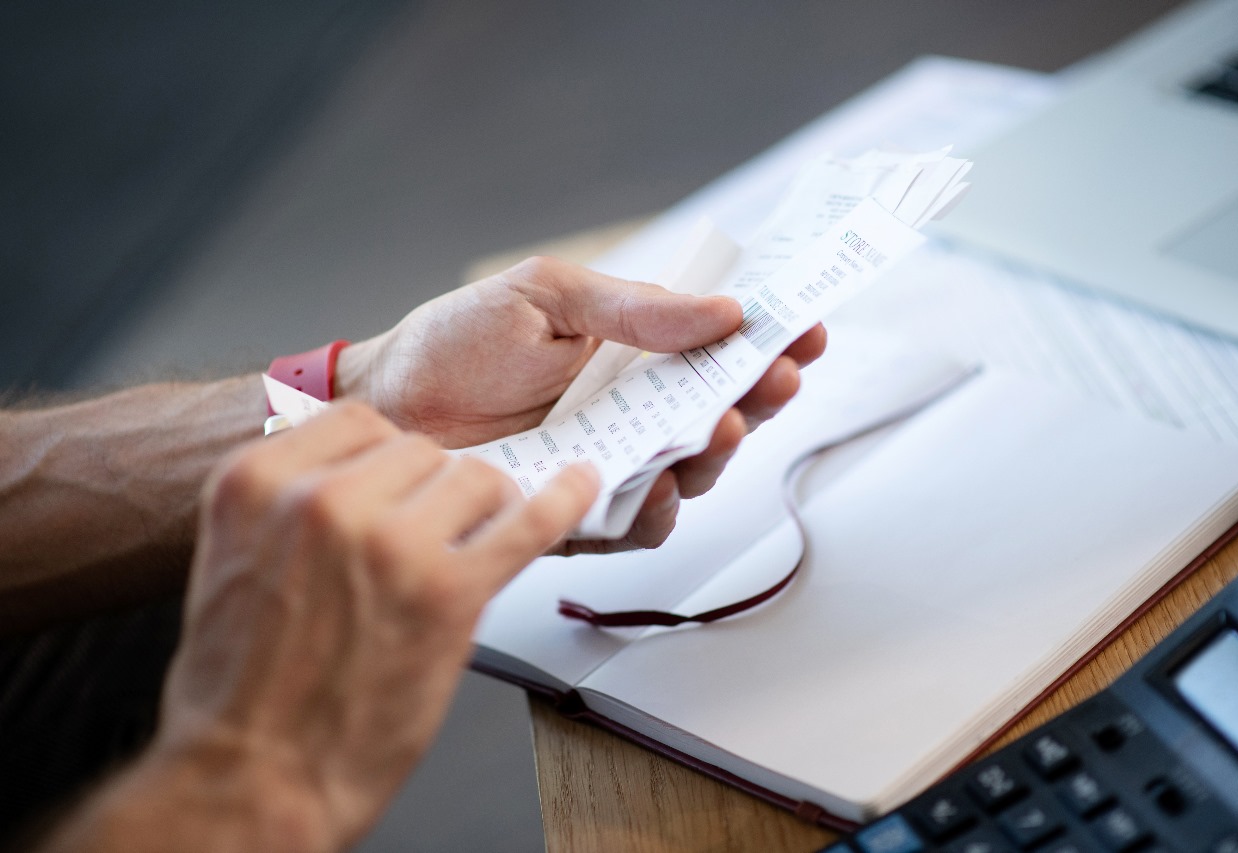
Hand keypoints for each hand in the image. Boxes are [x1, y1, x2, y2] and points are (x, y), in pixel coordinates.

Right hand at [150, 403, 597, 848]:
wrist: (253, 778)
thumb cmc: (240, 690)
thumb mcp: (232, 560)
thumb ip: (288, 506)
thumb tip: (358, 475)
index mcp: (256, 483)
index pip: (357, 421)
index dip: (388, 455)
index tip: (404, 478)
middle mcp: (323, 500)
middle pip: (419, 450)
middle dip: (432, 492)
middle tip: (430, 535)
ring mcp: (390, 541)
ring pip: (473, 478)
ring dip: (481, 510)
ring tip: (470, 546)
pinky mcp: (449, 591)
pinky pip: (527, 524)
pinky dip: (563, 501)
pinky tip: (581, 486)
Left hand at [337, 256, 825, 552]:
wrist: (388, 402)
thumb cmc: (459, 341)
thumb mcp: (547, 297)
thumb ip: (634, 310)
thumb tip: (724, 312)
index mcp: (634, 353)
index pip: (720, 350)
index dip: (769, 343)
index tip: (808, 329)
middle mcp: (633, 411)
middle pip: (723, 412)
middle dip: (761, 397)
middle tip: (776, 377)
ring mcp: (610, 463)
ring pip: (692, 472)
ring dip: (718, 454)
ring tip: (723, 424)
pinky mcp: (579, 512)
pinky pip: (636, 524)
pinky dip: (657, 511)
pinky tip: (661, 487)